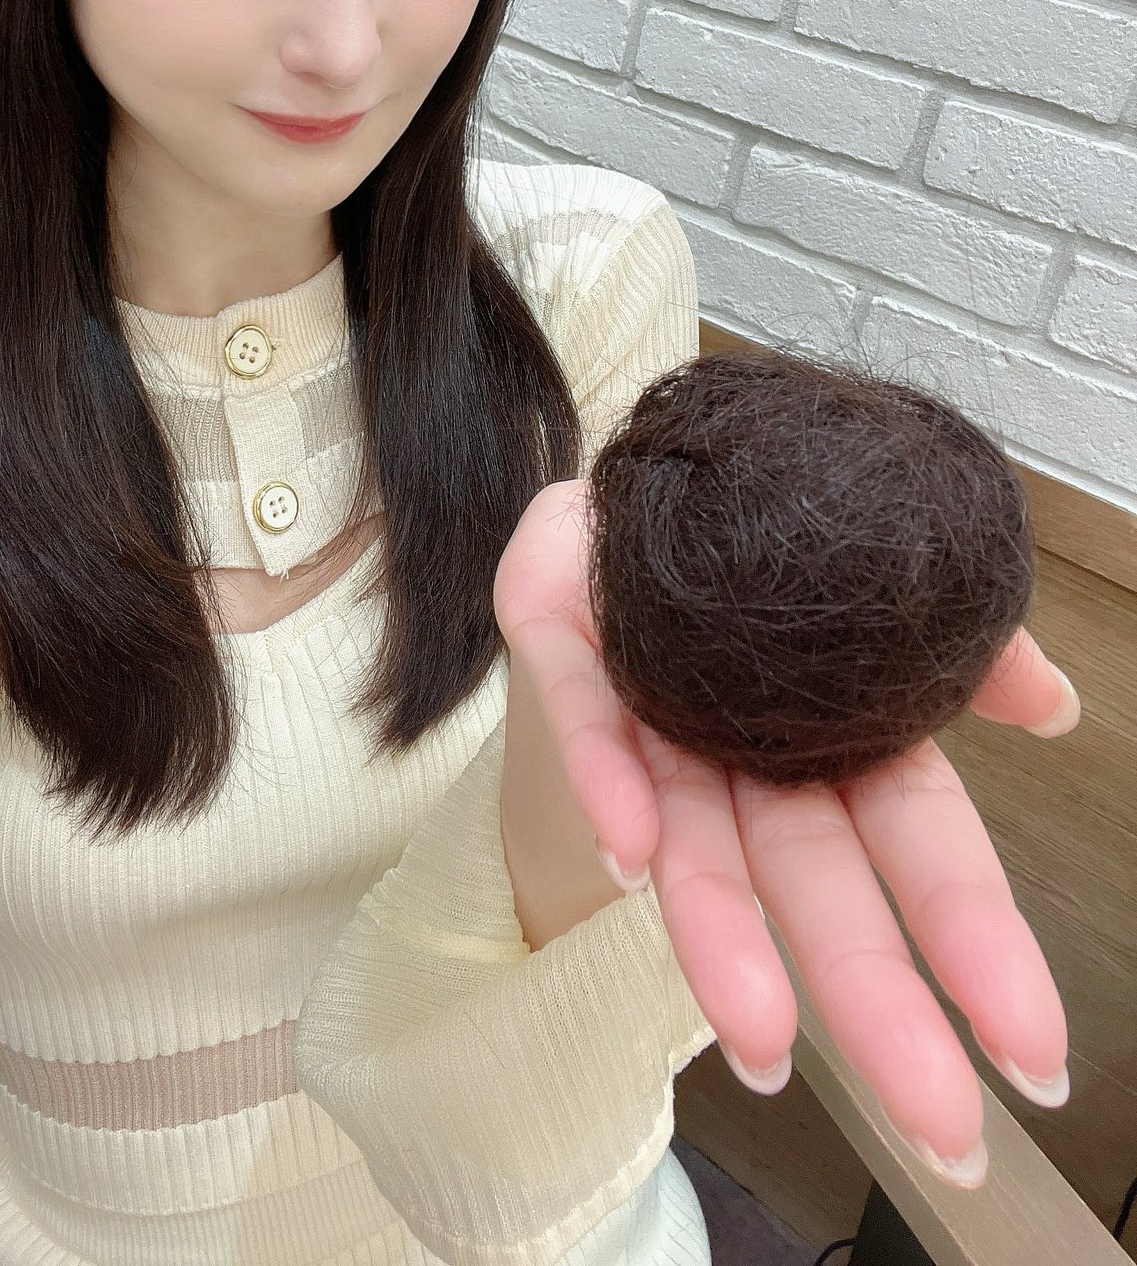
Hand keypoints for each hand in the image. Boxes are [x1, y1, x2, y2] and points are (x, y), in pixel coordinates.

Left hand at [493, 478, 1076, 1189]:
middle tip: (938, 1127)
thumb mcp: (887, 578)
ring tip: (758, 1037)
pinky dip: (608, 789)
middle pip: (812, 881)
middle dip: (872, 1000)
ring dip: (724, 940)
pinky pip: (586, 728)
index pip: (918, 845)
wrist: (638, 486)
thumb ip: (966, 637)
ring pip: (693, 846)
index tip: (1029, 1054)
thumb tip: (1048, 700)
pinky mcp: (564, 649)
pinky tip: (631, 858)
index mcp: (836, 734)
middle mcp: (746, 751)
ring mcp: (652, 717)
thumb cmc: (761, 551)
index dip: (971, 940)